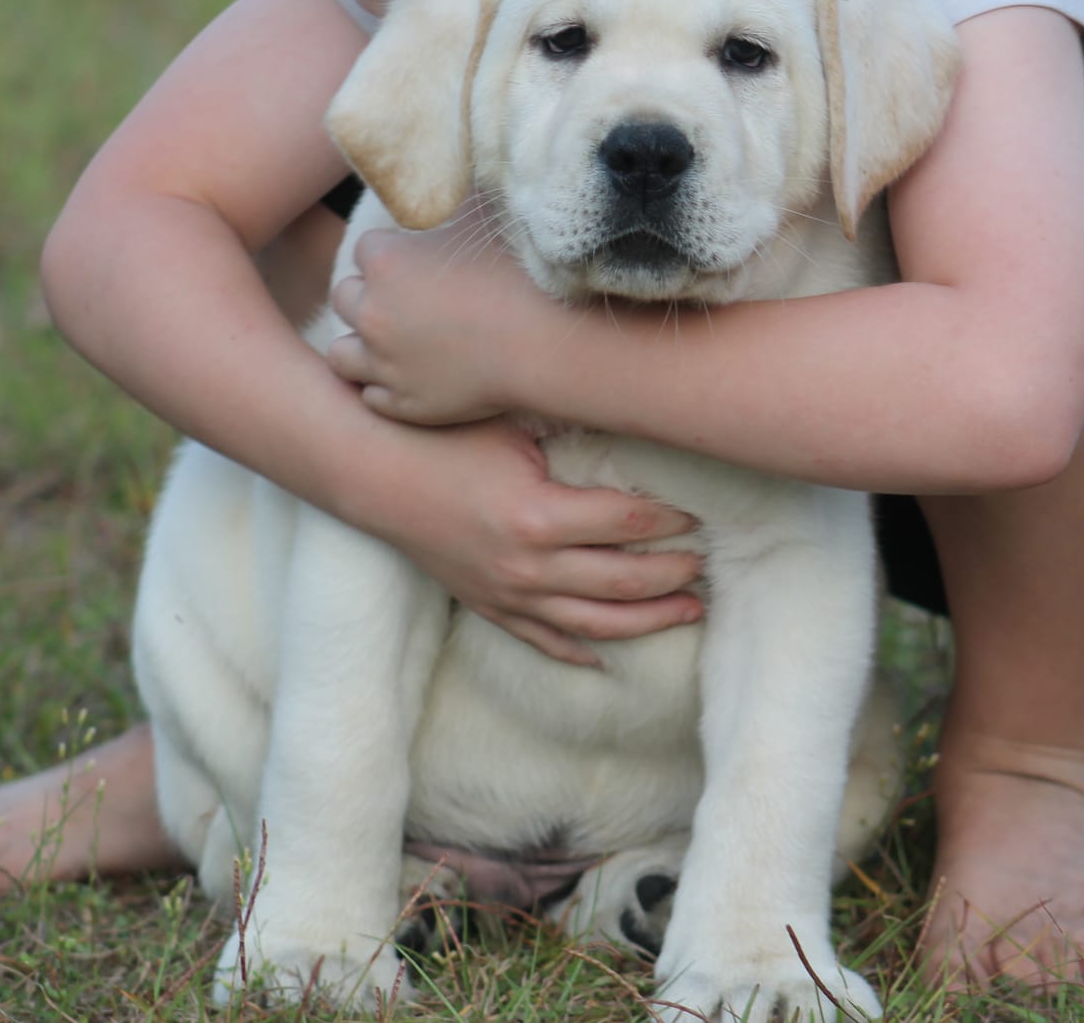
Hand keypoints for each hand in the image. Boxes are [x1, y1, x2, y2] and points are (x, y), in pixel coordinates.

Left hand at [325, 213, 560, 424]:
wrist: (545, 343)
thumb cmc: (520, 273)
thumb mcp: (483, 213)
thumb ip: (454, 191)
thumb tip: (450, 161)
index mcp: (384, 261)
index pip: (365, 250)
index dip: (391, 254)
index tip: (415, 261)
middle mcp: (372, 312)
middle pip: (345, 297)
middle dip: (368, 296)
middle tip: (403, 299)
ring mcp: (384, 364)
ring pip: (342, 354)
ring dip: (361, 344)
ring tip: (391, 341)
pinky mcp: (403, 405)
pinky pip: (371, 396)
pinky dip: (385, 386)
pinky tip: (410, 376)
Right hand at [354, 416, 704, 663]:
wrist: (375, 474)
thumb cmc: (446, 438)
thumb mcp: (514, 429)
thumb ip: (572, 439)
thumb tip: (636, 429)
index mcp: (539, 516)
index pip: (627, 525)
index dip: (671, 520)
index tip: (698, 513)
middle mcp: (528, 566)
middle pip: (623, 582)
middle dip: (674, 575)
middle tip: (707, 564)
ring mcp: (508, 594)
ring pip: (594, 625)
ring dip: (648, 620)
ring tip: (689, 610)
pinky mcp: (488, 606)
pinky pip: (543, 640)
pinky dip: (580, 651)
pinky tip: (610, 655)